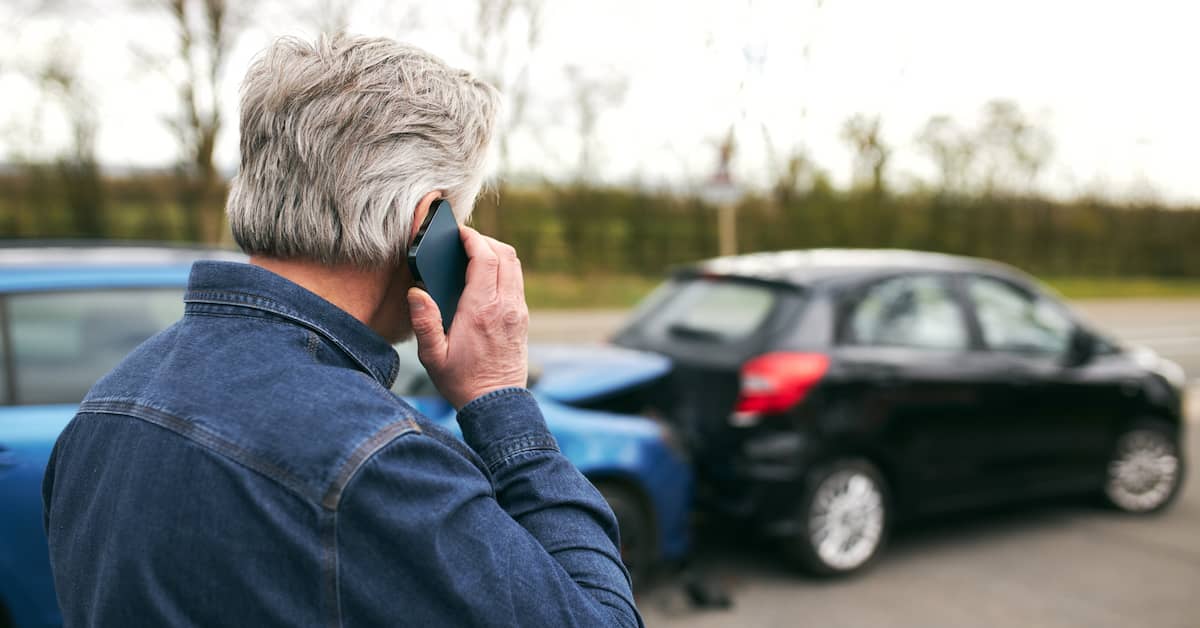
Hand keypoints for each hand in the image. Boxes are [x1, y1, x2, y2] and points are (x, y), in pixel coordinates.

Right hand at [408, 226, 528, 408]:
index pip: (485, 258)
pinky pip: (516, 281)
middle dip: (485, 240)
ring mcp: (517, 311)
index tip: (459, 233)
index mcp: (481, 310)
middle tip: (465, 241)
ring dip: (496, 252)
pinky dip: (503, 269)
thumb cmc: (462, 381)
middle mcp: (504, 306)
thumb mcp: (432, 356)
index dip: (473, 238)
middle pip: (505, 254)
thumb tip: (417, 292)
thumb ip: (424, 322)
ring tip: (474, 254)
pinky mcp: (521, 318)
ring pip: (514, 265)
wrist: (495, 403)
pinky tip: (485, 277)